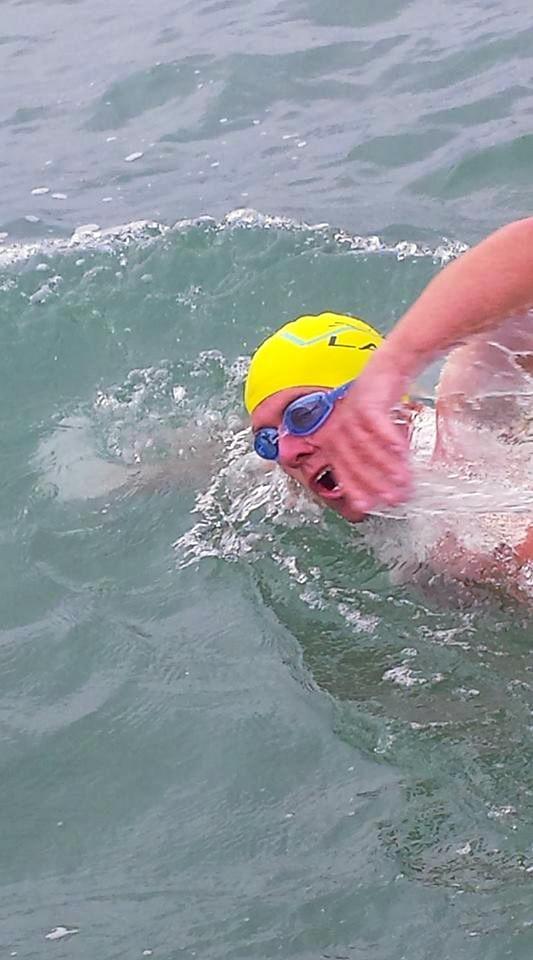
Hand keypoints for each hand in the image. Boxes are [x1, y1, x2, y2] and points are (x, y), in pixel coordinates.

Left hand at [319, 349, 412, 517]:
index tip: (367, 506)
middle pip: (354, 461)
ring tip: (403, 479)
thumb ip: (370, 458)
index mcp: (334, 439)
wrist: (387, 370)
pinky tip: (402, 450)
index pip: (342, 470)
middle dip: (374, 482)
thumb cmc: (379, 406)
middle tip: (393, 497)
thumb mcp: (368, 434)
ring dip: (385, 464)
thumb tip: (387, 488)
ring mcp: (350, 415)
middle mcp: (338, 428)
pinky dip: (389, 438)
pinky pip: (377, 424)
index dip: (354, 489)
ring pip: (366, 446)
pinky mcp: (366, 402)